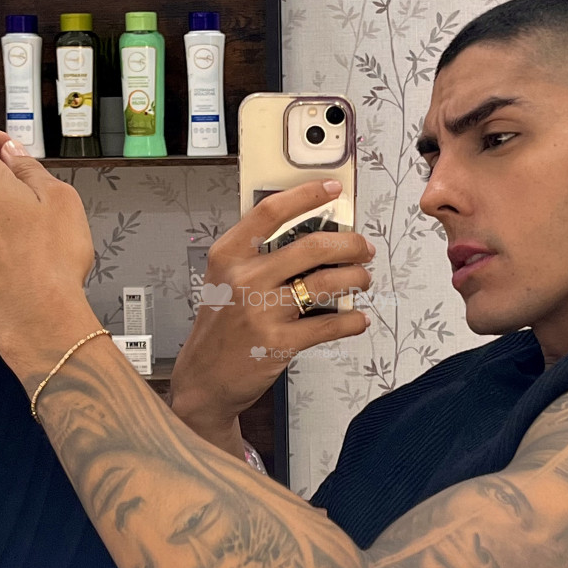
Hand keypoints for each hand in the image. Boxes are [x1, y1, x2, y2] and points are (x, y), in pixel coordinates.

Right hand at [169, 181, 373, 445]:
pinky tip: (357, 318)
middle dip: (349, 244)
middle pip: (311, 246)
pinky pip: (329, 325)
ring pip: (327, 283)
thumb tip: (314, 235)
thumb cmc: (221, 325)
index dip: (306, 195)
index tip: (332, 189)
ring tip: (362, 280)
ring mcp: (261, 311)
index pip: (270, 212)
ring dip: (356, 279)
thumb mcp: (225, 280)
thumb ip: (258, 255)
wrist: (203, 378)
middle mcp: (244, 279)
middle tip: (364, 248)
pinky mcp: (278, 343)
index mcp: (228, 255)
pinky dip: (351, 320)